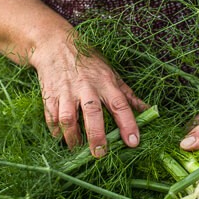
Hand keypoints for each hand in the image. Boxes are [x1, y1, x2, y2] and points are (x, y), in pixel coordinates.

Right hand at [31, 37, 146, 156]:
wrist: (55, 45)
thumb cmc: (88, 62)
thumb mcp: (111, 74)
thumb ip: (128, 95)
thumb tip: (149, 110)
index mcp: (105, 82)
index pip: (120, 105)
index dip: (128, 124)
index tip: (133, 142)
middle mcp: (86, 87)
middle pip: (92, 113)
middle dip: (97, 136)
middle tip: (100, 153)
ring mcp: (66, 91)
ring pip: (68, 118)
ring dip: (72, 136)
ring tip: (78, 148)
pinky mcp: (49, 94)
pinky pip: (51, 116)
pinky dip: (55, 129)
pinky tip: (60, 138)